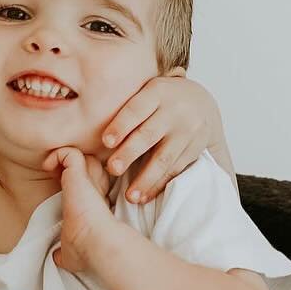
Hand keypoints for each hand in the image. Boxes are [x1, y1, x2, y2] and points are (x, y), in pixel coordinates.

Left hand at [46, 147, 121, 275]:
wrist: (95, 243)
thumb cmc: (86, 250)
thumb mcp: (73, 253)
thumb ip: (64, 252)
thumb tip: (57, 258)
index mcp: (95, 204)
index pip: (91, 184)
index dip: (80, 182)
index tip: (64, 188)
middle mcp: (95, 190)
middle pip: (90, 165)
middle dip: (75, 167)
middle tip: (57, 174)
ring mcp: (89, 181)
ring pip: (83, 155)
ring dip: (66, 158)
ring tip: (51, 168)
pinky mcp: (79, 174)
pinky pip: (69, 153)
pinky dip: (57, 155)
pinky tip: (48, 167)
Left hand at [99, 69, 225, 203]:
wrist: (201, 103)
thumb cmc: (161, 101)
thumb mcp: (148, 93)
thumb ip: (127, 106)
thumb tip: (88, 126)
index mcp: (157, 92)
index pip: (136, 109)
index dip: (121, 126)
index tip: (105, 142)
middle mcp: (175, 111)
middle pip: (149, 134)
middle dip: (129, 153)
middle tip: (113, 170)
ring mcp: (187, 131)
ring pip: (164, 157)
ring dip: (146, 179)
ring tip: (130, 196)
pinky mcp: (195, 149)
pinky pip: (175, 169)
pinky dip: (159, 184)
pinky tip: (145, 196)